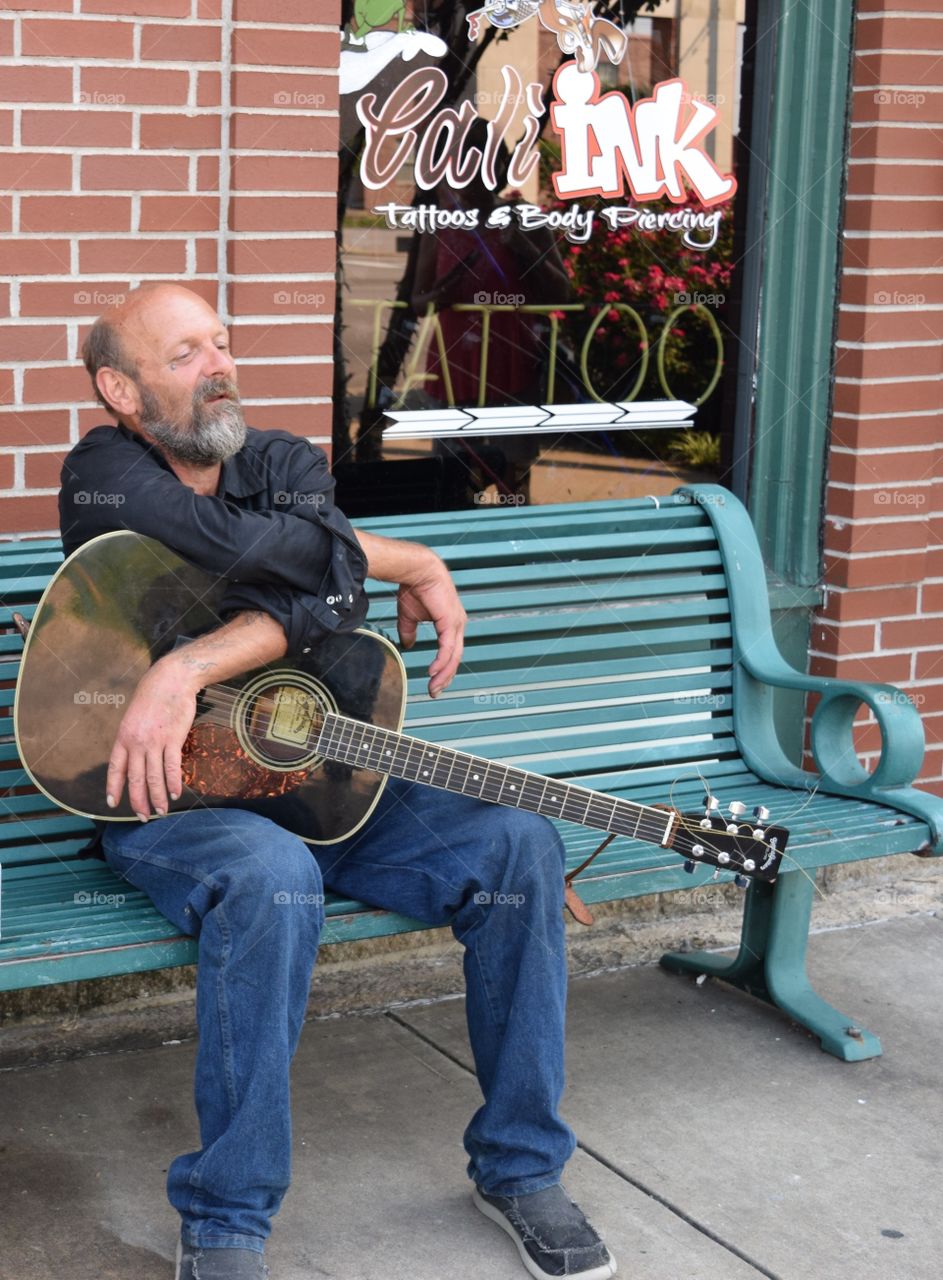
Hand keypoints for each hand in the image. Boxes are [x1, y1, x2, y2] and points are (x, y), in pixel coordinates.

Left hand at [106, 656, 198, 819]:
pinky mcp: (173, 740)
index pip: (115, 768)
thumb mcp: (134, 717)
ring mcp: (154, 742)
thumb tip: (135, 757)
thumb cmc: (153, 697)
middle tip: (142, 817)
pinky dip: (173, 783)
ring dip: (157, 797)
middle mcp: (136, 743)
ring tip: (161, 811)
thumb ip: (133, 738)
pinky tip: (175, 793)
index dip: (114, 787)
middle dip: (138, 801)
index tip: (112, 803)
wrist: (171, 680)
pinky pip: (172, 767)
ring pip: (153, 777)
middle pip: (135, 779)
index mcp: (123, 737)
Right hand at [396, 551, 466, 696]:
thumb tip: (408, 645)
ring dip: (443, 674)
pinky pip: (447, 648)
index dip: (444, 668)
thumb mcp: (410, 617)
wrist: (416, 571)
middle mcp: (457, 625)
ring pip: (453, 656)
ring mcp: (456, 624)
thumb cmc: (414, 589)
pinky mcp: (450, 622)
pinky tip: (433, 672)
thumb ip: (410, 632)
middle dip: (445, 677)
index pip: (451, 651)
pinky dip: (441, 662)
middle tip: (435, 691)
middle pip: (455, 658)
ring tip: (434, 687)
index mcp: (451, 623)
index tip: (434, 682)